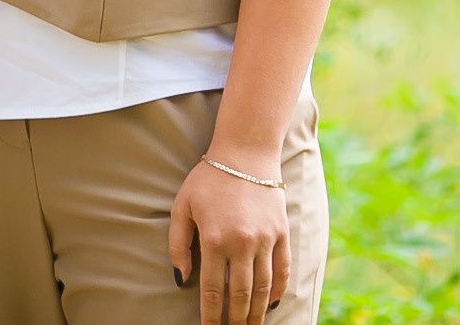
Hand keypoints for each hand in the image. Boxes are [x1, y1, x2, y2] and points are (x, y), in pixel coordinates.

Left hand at [168, 156, 288, 324]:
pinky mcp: (282, 232)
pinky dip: (278, 290)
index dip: (210, 315)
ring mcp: (265, 239)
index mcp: (214, 239)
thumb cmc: (209, 177)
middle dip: (235, 320)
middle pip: (239, 295)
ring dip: (256, 312)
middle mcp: (241, 243)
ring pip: (262, 288)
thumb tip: (180, 276)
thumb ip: (177, 243)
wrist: (246, 152)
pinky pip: (282, 269)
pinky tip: (271, 303)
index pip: (211, 290)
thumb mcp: (182, 205)